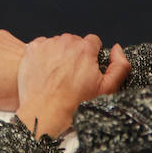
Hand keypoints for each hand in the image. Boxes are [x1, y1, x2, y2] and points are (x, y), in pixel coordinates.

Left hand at [15, 34, 130, 137]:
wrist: (45, 111)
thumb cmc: (76, 103)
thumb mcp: (107, 89)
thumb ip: (119, 66)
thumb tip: (116, 48)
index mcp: (84, 49)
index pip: (93, 41)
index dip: (92, 55)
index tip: (87, 68)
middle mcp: (65, 42)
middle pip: (75, 41)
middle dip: (76, 54)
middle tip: (72, 75)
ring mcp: (47, 44)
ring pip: (58, 43)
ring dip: (60, 54)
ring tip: (58, 75)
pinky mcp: (32, 48)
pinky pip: (42, 46)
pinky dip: (45, 55)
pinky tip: (46, 71)